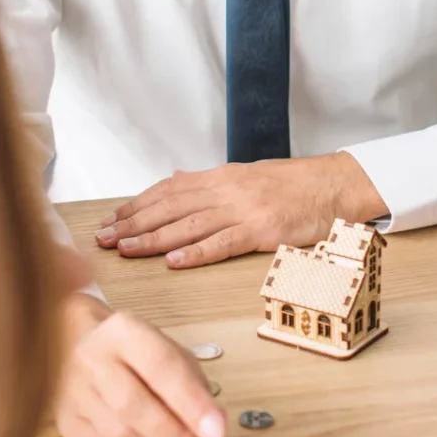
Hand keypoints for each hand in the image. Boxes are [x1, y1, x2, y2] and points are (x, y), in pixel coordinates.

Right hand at [55, 294, 225, 436]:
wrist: (82, 345)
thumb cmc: (134, 351)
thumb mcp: (169, 349)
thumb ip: (191, 384)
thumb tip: (212, 429)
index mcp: (123, 330)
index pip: (160, 366)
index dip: (191, 403)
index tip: (217, 432)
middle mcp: (92, 359)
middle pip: (134, 407)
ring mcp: (75, 394)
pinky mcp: (69, 425)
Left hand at [95, 152, 386, 267]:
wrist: (333, 184)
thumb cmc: (293, 184)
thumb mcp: (246, 175)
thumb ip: (209, 181)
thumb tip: (175, 178)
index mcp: (220, 177)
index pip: (167, 190)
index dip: (137, 204)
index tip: (112, 218)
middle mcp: (225, 190)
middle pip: (169, 207)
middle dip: (133, 223)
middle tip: (104, 238)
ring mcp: (243, 210)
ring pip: (188, 225)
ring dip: (153, 238)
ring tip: (126, 249)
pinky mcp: (262, 231)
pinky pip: (223, 243)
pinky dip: (197, 253)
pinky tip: (174, 261)